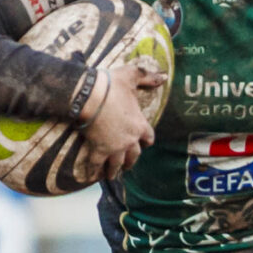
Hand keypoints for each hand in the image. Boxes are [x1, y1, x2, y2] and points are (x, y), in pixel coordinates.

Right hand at [79, 58, 164, 180]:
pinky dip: (94, 172)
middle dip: (131, 161)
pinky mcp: (98, 150)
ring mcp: (114, 147)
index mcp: (140, 125)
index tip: (145, 144)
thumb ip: (147, 77)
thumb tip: (163, 76)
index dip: (146, 141)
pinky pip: (96, 165)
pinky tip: (93, 177)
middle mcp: (130, 139)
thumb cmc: (110, 86)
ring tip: (112, 175)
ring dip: (115, 170)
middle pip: (134, 155)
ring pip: (117, 164)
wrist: (88, 96)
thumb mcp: (131, 76)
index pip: (149, 138)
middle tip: (127, 165)